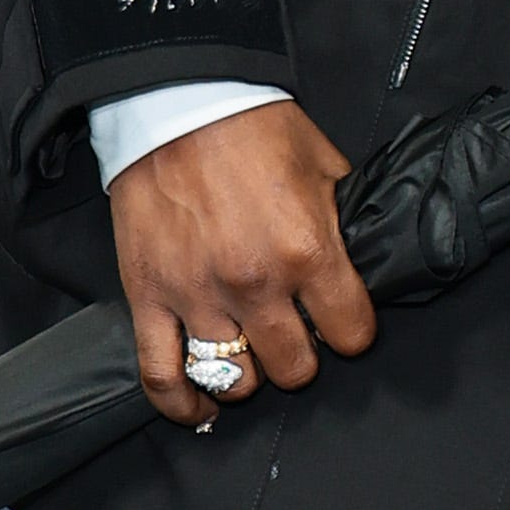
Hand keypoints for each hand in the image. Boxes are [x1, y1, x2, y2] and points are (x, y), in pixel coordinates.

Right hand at [107, 101, 377, 428]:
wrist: (179, 101)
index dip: (349, 330)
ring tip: (250, 353)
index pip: (350, 335)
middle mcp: (256, 284)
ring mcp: (199, 295)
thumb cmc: (253, 128)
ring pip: (235, 379)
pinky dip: (181, 403)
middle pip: (295, 369)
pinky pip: (163, 374)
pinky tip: (199, 407)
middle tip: (293, 332)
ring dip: (249, 373)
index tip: (339, 320)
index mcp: (308, 252)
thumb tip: (359, 261)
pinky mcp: (150, 297)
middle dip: (301, 355)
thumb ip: (342, 224)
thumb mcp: (324, 167)